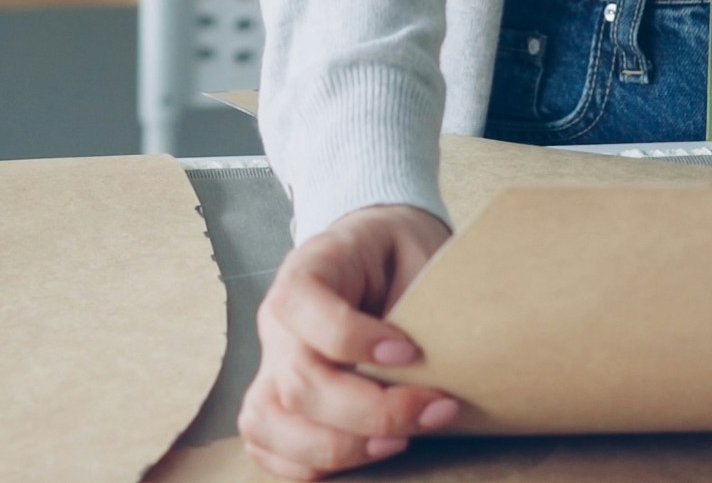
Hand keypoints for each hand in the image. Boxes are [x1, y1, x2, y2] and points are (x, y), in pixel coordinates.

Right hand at [241, 202, 459, 476]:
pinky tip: (363, 456)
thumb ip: (422, 294)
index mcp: (308, 269)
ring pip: (267, 422)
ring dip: (337, 447)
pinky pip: (265, 446)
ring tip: (399, 442)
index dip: (352, 338)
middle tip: (436, 409)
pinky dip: (308, 464)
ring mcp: (269, 366)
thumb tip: (446, 356)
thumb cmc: (400, 253)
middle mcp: (278, 324)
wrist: (379, 253)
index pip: (300, 305)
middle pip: (297, 381)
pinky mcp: (274, 401)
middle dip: (369, 412)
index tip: (412, 351)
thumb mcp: (417, 249)